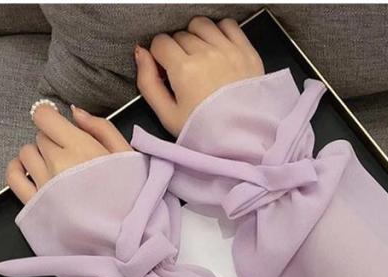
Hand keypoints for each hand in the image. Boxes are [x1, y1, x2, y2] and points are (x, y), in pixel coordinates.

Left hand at [7, 103, 131, 203]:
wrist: (126, 238)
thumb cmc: (131, 198)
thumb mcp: (127, 156)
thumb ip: (102, 129)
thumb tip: (75, 113)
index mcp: (80, 148)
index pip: (44, 116)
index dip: (51, 118)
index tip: (60, 127)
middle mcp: (57, 163)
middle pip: (40, 137)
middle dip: (53, 142)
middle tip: (72, 158)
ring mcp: (44, 185)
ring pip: (26, 154)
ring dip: (38, 157)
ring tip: (57, 170)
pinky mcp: (36, 205)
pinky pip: (13, 178)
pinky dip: (17, 170)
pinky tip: (28, 171)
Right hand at [136, 16, 263, 135]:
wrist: (243, 140)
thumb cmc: (206, 132)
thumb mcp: (168, 116)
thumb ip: (148, 83)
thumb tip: (140, 54)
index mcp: (184, 70)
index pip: (160, 42)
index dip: (159, 56)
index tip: (166, 70)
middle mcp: (206, 55)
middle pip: (180, 35)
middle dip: (178, 50)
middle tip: (184, 72)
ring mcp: (228, 51)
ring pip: (201, 25)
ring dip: (196, 37)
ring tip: (200, 58)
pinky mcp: (246, 52)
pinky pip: (228, 25)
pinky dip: (220, 31)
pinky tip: (217, 48)